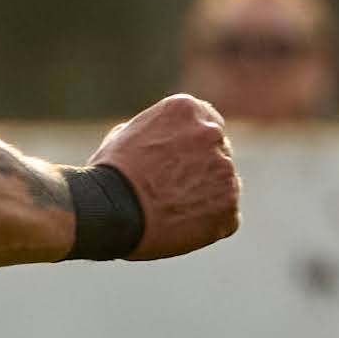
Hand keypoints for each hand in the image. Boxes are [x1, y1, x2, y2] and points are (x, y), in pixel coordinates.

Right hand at [87, 94, 241, 258]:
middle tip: (173, 192)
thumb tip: (160, 140)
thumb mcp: (124, 137)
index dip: (192, 146)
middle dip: (201, 170)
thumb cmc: (109, 177)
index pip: (206, 122)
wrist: (110, 212)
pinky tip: (180, 228)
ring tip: (171, 213)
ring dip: (206, 196)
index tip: (180, 163)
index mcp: (186, 109)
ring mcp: (224, 169)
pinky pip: (226, 216)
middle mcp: (211, 133)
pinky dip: (209, 224)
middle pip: (218, 152)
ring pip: (223, 184)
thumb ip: (154, 134)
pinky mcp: (229, 205)